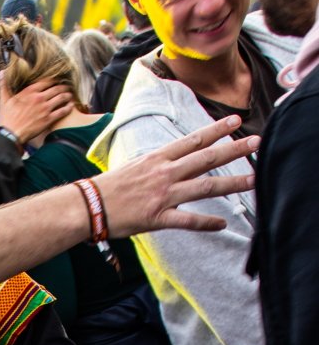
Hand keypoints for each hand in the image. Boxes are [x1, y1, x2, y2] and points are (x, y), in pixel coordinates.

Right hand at [0, 76, 72, 146]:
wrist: (10, 134)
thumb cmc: (6, 118)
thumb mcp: (4, 99)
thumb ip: (4, 84)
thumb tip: (2, 72)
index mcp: (30, 91)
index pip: (46, 81)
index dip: (54, 80)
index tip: (57, 80)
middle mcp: (39, 98)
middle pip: (56, 88)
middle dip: (63, 87)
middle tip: (67, 87)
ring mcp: (45, 109)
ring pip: (61, 98)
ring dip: (67, 95)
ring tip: (70, 95)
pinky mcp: (48, 119)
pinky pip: (62, 112)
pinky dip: (68, 108)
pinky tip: (71, 106)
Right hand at [94, 115, 258, 236]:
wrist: (87, 206)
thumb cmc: (107, 188)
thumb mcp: (134, 166)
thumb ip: (156, 164)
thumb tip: (171, 162)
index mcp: (158, 159)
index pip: (193, 140)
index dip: (216, 130)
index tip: (235, 121)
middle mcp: (164, 173)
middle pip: (206, 158)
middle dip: (234, 149)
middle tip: (257, 142)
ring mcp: (163, 195)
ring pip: (205, 186)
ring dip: (232, 182)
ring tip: (254, 179)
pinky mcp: (157, 218)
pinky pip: (187, 220)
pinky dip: (206, 223)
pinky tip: (223, 224)